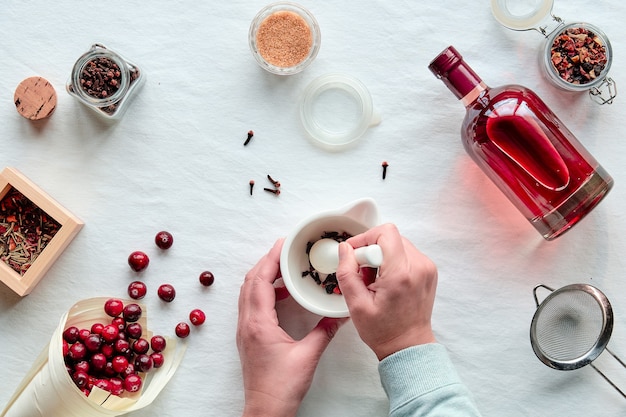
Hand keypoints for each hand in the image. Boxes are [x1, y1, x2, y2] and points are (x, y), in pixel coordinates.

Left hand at [237, 239, 346, 416]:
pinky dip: (264, 291)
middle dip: (267, 261)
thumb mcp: (308, 357)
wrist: (265, 410)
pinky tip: (282, 294)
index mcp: (258, 324)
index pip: (260, 281)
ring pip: (248, 292)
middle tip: (285, 249)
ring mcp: (245, 330)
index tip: (283, 243)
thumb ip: (324, 332)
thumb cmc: (281, 388)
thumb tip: (339, 315)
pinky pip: (252, 304)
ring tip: (284, 267)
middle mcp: (247, 323)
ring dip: (264, 275)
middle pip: (250, 281)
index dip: (271, 259)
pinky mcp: (249, 336)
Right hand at [336, 224, 436, 359]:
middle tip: (364, 272)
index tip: (356, 256)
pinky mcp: (428, 270)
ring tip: (375, 279)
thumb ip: (347, 272)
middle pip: (391, 236)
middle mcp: (419, 266)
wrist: (408, 345)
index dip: (365, 239)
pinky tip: (386, 280)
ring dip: (382, 255)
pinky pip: (406, 252)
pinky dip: (393, 260)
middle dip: (372, 249)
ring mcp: (427, 267)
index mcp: (401, 274)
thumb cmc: (384, 331)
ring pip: (398, 243)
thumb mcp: (356, 305)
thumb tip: (345, 249)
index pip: (385, 233)